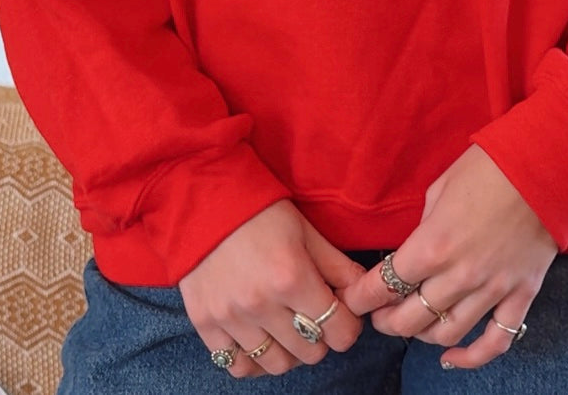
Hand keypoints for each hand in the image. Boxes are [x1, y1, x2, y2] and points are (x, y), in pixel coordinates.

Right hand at [178, 199, 366, 377]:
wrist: (205, 201)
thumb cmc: (262, 212)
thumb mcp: (306, 231)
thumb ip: (337, 266)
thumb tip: (362, 294)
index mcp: (292, 276)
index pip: (338, 330)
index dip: (348, 326)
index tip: (342, 315)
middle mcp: (261, 303)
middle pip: (311, 352)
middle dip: (320, 337)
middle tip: (313, 317)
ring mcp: (230, 317)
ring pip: (277, 365)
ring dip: (290, 352)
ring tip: (287, 330)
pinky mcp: (205, 324)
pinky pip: (238, 365)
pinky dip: (254, 360)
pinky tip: (260, 339)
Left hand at [340, 145, 557, 370]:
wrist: (545, 165)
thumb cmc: (488, 166)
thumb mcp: (440, 188)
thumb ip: (424, 226)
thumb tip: (415, 250)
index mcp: (433, 244)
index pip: (385, 285)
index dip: (362, 297)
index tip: (353, 299)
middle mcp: (460, 275)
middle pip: (409, 319)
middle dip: (385, 320)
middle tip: (378, 312)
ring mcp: (493, 290)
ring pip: (446, 333)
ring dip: (420, 334)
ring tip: (409, 324)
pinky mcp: (521, 295)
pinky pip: (495, 341)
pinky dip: (471, 357)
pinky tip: (450, 357)